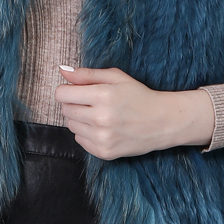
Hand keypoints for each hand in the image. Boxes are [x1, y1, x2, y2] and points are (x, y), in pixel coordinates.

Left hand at [54, 65, 215, 158]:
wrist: (161, 122)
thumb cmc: (138, 95)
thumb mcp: (116, 77)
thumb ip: (87, 74)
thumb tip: (62, 71)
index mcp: (102, 95)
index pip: (62, 94)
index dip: (67, 90)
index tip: (76, 90)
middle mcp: (100, 118)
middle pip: (65, 110)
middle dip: (74, 104)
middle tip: (92, 102)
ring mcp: (102, 138)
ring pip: (71, 125)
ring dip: (80, 119)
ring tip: (99, 115)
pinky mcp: (104, 152)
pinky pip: (79, 140)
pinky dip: (87, 133)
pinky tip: (103, 128)